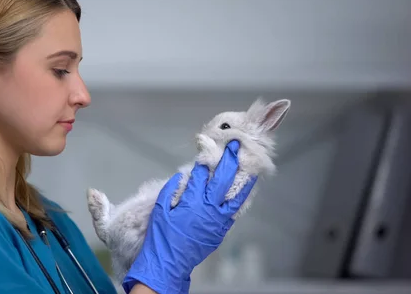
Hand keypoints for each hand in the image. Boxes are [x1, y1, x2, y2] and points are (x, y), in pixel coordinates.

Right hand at [123, 140, 256, 293]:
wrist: (169, 263)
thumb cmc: (161, 236)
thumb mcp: (160, 210)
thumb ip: (170, 191)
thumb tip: (181, 177)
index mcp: (191, 201)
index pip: (201, 175)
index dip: (205, 161)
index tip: (208, 149)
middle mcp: (208, 209)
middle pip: (222, 180)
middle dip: (228, 161)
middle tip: (234, 146)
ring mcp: (217, 221)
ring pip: (235, 196)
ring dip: (243, 180)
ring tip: (249, 166)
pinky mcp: (221, 230)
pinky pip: (234, 211)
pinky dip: (239, 199)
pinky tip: (243, 191)